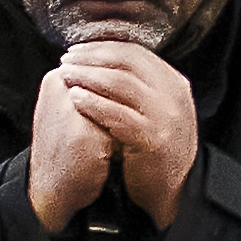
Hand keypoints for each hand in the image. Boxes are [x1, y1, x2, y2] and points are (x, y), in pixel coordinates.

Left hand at [40, 42, 201, 228]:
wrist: (172, 192)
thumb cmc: (155, 151)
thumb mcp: (156, 111)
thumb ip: (140, 86)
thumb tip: (103, 59)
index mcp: (174, 84)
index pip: (135, 52)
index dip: (102, 48)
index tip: (76, 50)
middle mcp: (174, 96)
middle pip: (127, 62)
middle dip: (92, 58)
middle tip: (66, 60)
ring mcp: (166, 117)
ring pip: (122, 83)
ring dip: (88, 76)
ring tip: (66, 75)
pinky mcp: (153, 139)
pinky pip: (118, 114)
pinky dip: (94, 104)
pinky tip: (76, 99)